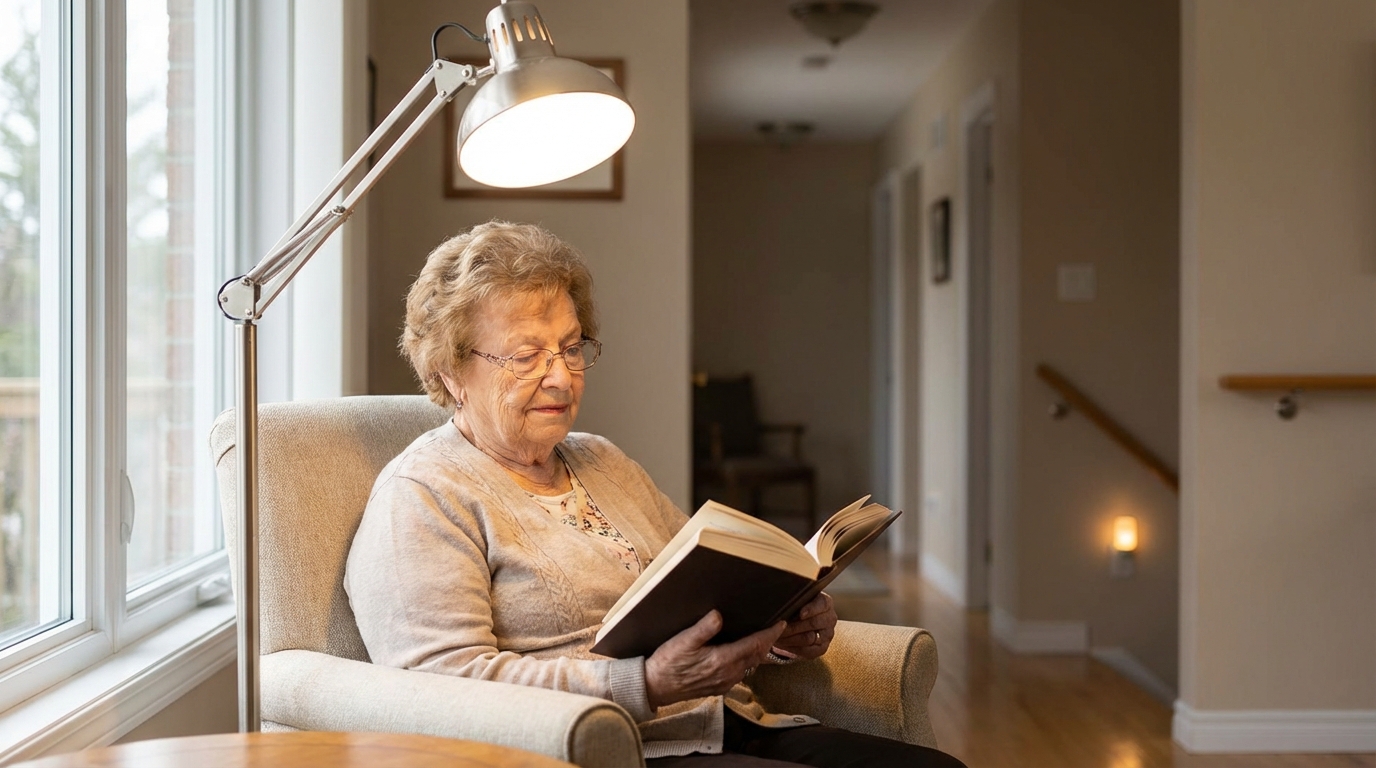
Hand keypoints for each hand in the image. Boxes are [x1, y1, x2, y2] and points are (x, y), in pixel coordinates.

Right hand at [644, 611, 784, 709]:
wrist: (656, 687)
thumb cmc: (668, 662)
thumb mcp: (683, 641)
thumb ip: (704, 628)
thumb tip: (719, 614)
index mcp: (723, 659)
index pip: (756, 645)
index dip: (771, 634)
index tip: (782, 623)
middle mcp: (729, 673)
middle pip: (757, 655)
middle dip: (768, 642)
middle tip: (776, 628)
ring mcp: (725, 682)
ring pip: (750, 664)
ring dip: (759, 652)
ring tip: (763, 638)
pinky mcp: (719, 687)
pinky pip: (741, 672)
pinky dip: (748, 661)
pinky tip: (743, 653)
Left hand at [771, 592, 836, 660]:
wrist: (799, 622)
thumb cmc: (796, 607)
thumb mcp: (797, 599)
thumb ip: (794, 599)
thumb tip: (782, 601)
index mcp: (826, 602)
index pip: (822, 604)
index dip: (812, 609)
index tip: (801, 614)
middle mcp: (830, 618)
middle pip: (814, 623)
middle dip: (794, 626)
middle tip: (778, 626)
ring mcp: (828, 635)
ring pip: (809, 638)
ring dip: (790, 638)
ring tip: (776, 635)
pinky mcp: (822, 648)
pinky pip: (808, 651)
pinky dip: (793, 648)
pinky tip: (782, 644)